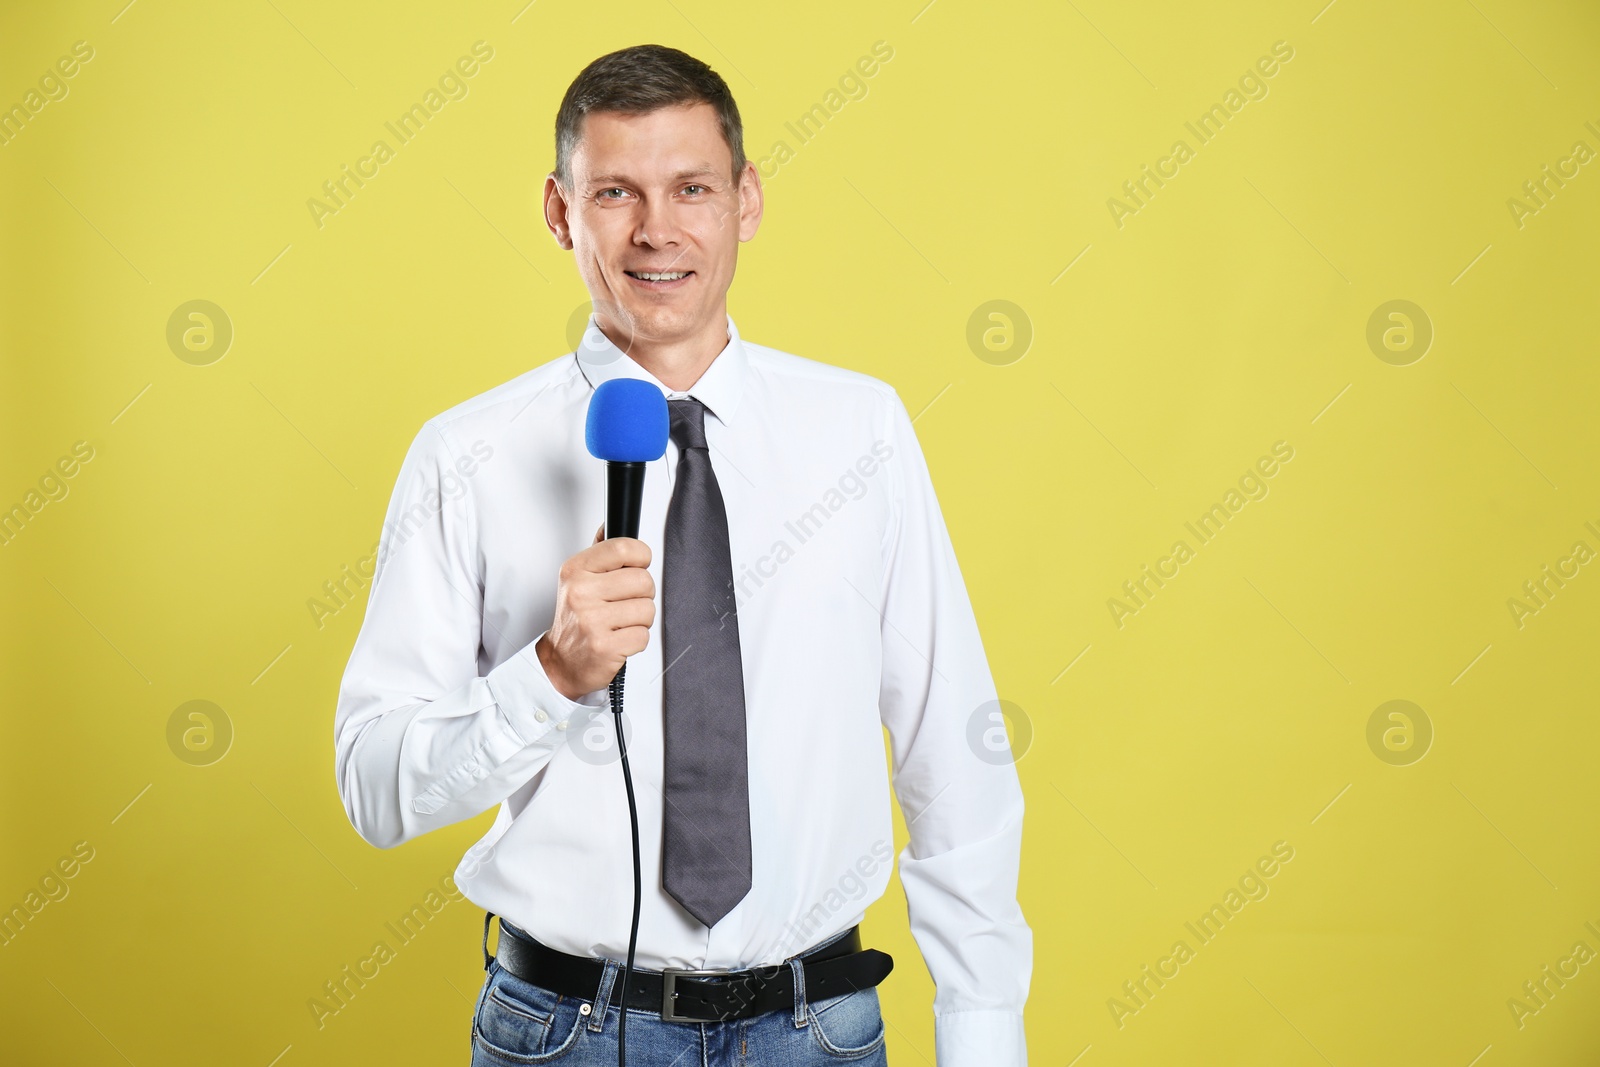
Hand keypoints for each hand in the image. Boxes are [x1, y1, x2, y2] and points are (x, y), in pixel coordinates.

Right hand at [536, 523, 654, 699]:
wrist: (560, 661)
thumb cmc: (574, 619)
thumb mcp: (577, 580)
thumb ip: (598, 553)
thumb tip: (609, 525)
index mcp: (576, 570)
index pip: (623, 548)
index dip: (641, 557)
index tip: (636, 566)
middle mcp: (581, 593)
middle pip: (643, 580)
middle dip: (642, 594)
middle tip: (625, 603)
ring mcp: (592, 621)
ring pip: (647, 609)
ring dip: (640, 619)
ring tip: (620, 622)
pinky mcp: (605, 647)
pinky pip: (643, 636)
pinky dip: (636, 640)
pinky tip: (619, 639)